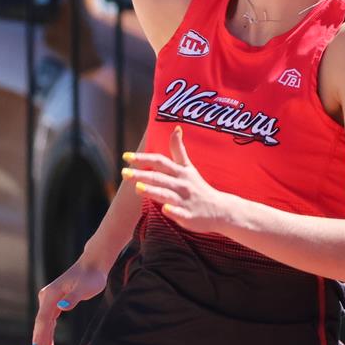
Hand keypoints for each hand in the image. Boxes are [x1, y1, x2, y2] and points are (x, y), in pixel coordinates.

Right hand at [31, 256, 108, 344]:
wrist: (93, 264)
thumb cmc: (91, 276)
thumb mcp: (86, 287)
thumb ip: (74, 297)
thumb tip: (62, 307)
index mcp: (51, 295)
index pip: (43, 320)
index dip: (39, 337)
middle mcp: (47, 297)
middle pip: (41, 325)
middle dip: (38, 344)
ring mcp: (50, 300)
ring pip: (44, 324)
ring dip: (42, 341)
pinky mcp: (55, 302)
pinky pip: (49, 321)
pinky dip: (48, 333)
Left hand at [122, 126, 236, 235]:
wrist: (221, 210)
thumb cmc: (200, 188)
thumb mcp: (189, 167)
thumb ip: (179, 150)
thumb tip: (176, 128)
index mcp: (180, 172)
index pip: (160, 162)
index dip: (143, 158)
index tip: (126, 156)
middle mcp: (182, 185)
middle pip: (160, 177)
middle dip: (142, 174)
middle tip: (124, 173)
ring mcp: (185, 201)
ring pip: (167, 195)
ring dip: (153, 191)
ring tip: (137, 188)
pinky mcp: (189, 216)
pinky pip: (180, 214)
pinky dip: (173, 211)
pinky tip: (165, 209)